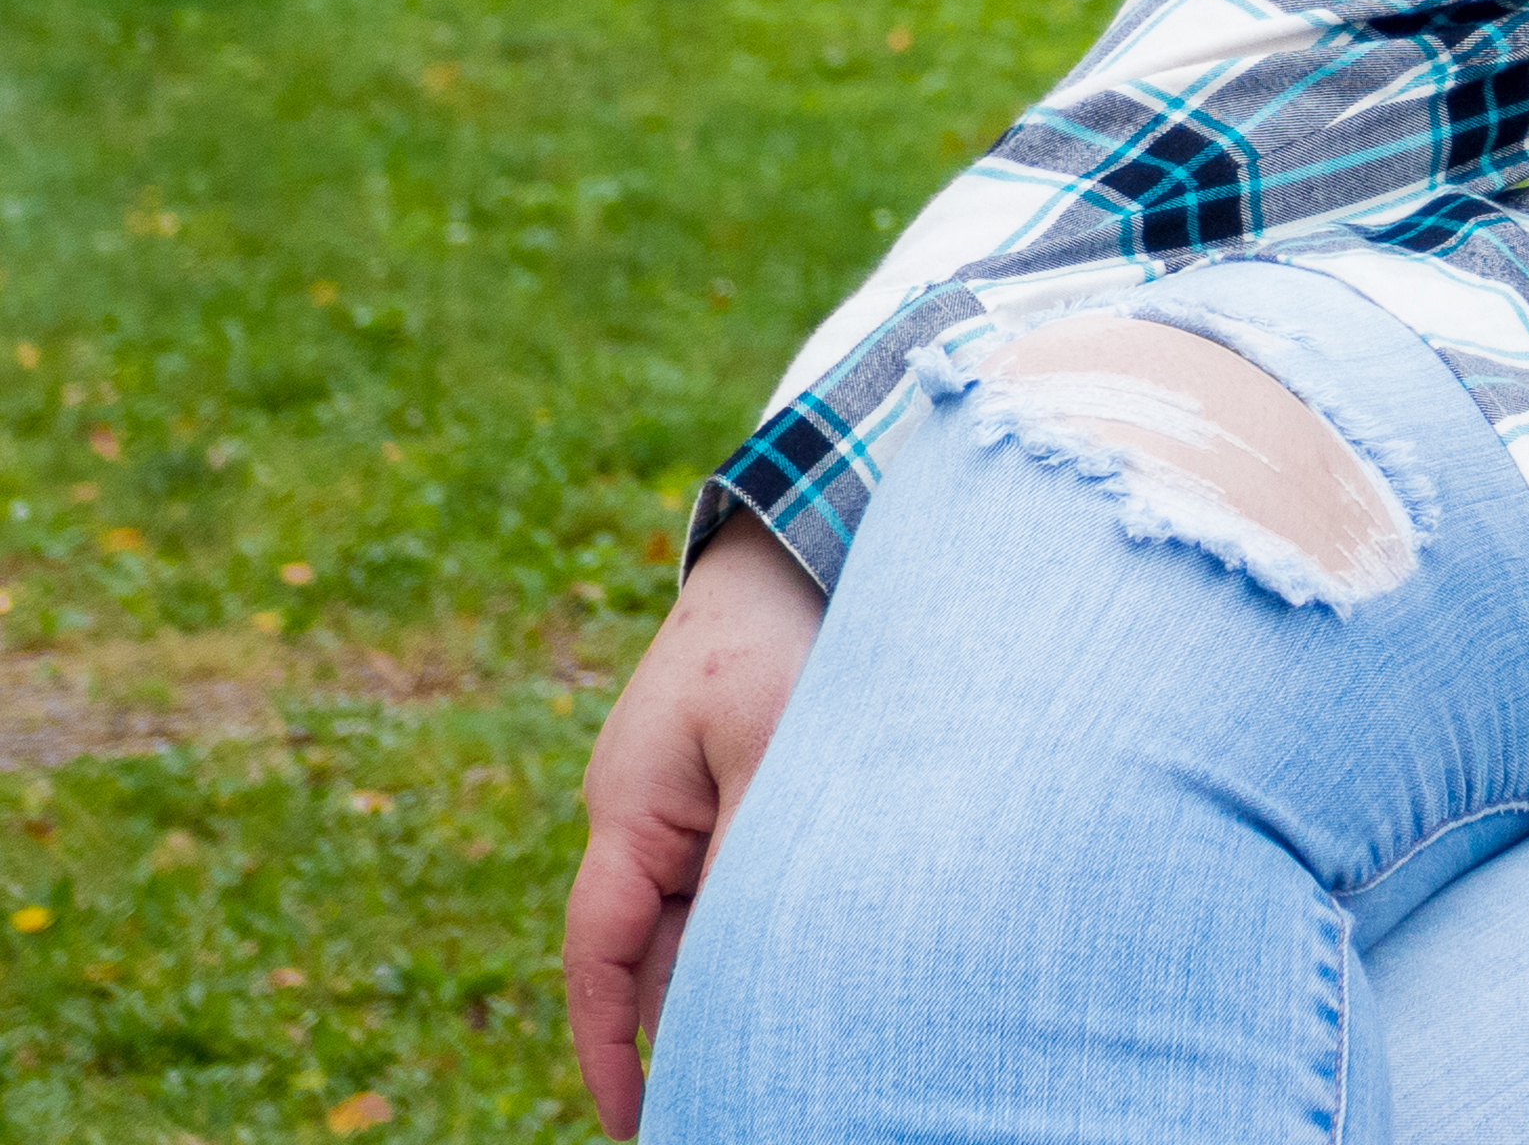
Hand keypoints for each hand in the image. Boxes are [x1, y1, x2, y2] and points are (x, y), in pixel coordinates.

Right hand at [564, 510, 822, 1135]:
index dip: (612, 1049)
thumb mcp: (774, 748)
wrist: (804, 532)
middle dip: (696, 1027)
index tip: (637, 1127)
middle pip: (662, 951)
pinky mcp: (737, 782)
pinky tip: (839, 949)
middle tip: (752, 1094)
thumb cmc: (785, 632)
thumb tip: (757, 966)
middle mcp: (646, 816)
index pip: (601, 957)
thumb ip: (757, 854)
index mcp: (628, 812)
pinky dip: (776, 914)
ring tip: (814, 1037)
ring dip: (753, 966)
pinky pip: (743, 874)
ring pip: (713, 917)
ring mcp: (691, 800)